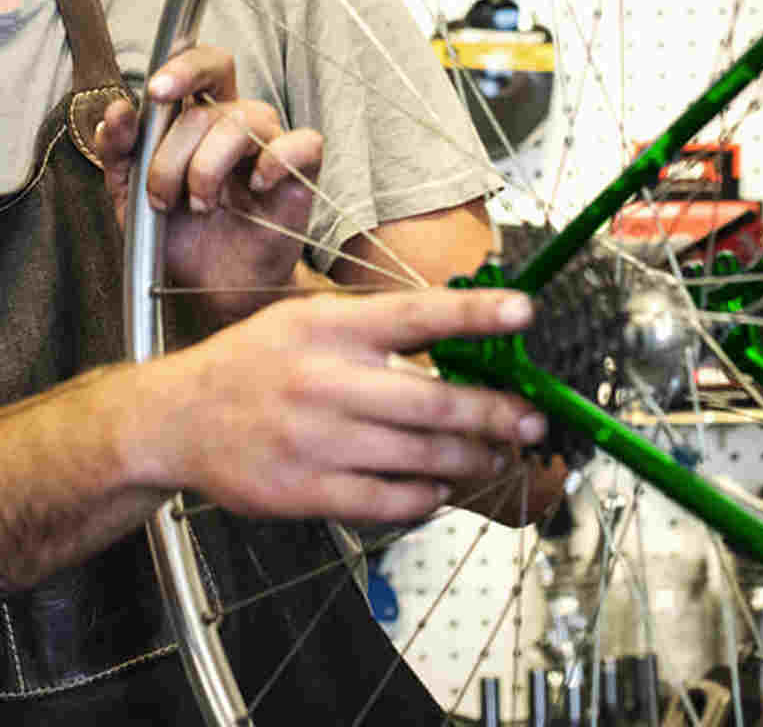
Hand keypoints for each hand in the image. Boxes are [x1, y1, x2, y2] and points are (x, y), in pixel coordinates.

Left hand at [97, 45, 321, 320]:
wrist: (217, 285)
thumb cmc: (181, 236)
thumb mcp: (132, 198)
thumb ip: (119, 153)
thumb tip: (117, 111)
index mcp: (199, 117)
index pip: (202, 64)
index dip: (183, 66)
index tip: (156, 93)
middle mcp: (237, 122)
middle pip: (212, 97)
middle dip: (175, 145)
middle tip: (162, 189)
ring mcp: (271, 143)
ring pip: (243, 122)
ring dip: (206, 169)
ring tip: (197, 206)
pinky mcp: (302, 171)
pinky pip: (300, 143)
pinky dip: (275, 163)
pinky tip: (255, 188)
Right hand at [129, 286, 548, 524]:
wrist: (176, 419)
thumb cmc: (253, 362)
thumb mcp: (306, 318)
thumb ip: (374, 326)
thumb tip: (458, 336)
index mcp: (329, 326)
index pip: (416, 314)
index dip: (475, 314)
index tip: (525, 314)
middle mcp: (325, 379)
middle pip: (433, 401)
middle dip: (495, 412)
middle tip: (531, 419)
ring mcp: (315, 440)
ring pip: (420, 457)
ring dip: (470, 459)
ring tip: (492, 455)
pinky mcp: (304, 491)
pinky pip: (387, 502)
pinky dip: (425, 497)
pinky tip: (437, 486)